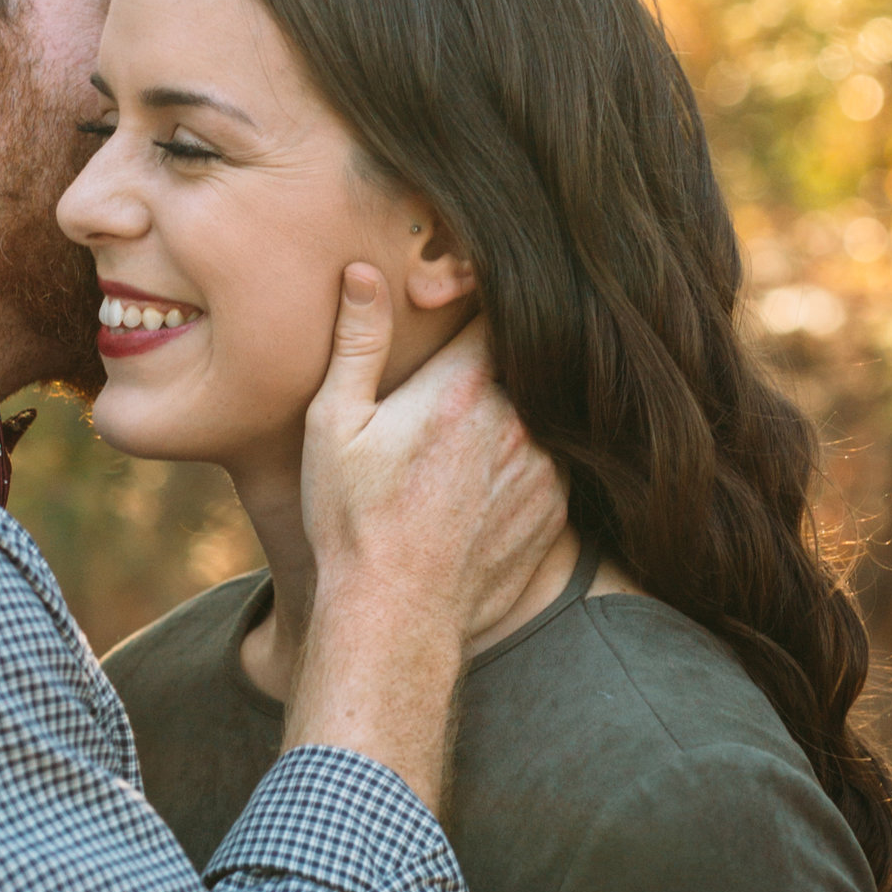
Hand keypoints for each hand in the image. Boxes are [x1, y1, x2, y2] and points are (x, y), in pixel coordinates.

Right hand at [300, 269, 565, 652]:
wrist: (396, 619)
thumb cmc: (352, 521)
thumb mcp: (334, 425)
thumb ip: (357, 342)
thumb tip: (365, 272)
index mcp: (463, 386)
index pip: (493, 311)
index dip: (474, 304)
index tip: (454, 310)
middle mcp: (518, 419)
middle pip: (519, 364)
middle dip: (488, 368)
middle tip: (448, 397)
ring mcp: (546, 466)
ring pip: (537, 416)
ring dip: (507, 419)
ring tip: (457, 454)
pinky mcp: (558, 510)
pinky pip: (549, 466)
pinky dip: (521, 467)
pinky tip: (478, 492)